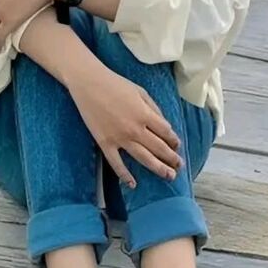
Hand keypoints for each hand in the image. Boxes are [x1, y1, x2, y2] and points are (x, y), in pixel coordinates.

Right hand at [67, 65, 182, 187]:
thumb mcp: (140, 92)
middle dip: (171, 158)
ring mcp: (119, 138)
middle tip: (179, 167)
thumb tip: (164, 125)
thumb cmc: (115, 84)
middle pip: (159, 148)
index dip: (174, 140)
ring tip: (169, 176)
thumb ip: (154, 109)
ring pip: (143, 158)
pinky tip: (133, 184)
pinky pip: (116, 163)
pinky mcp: (105, 143)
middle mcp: (135, 129)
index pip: (166, 132)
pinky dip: (125, 175)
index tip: (177, 145)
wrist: (88, 83)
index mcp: (145, 114)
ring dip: (158, 169)